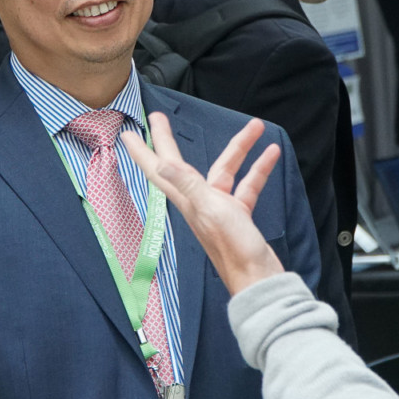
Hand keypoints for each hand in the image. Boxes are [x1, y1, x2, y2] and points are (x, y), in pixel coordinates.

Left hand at [120, 113, 284, 294]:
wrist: (259, 279)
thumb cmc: (234, 250)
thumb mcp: (210, 211)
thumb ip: (188, 185)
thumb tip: (162, 165)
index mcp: (188, 201)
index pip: (160, 169)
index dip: (143, 150)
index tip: (128, 134)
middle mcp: (199, 203)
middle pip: (184, 163)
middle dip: (172, 140)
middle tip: (159, 118)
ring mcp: (219, 209)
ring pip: (226, 169)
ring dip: (240, 149)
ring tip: (255, 127)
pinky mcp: (239, 216)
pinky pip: (247, 185)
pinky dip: (259, 170)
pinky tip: (269, 155)